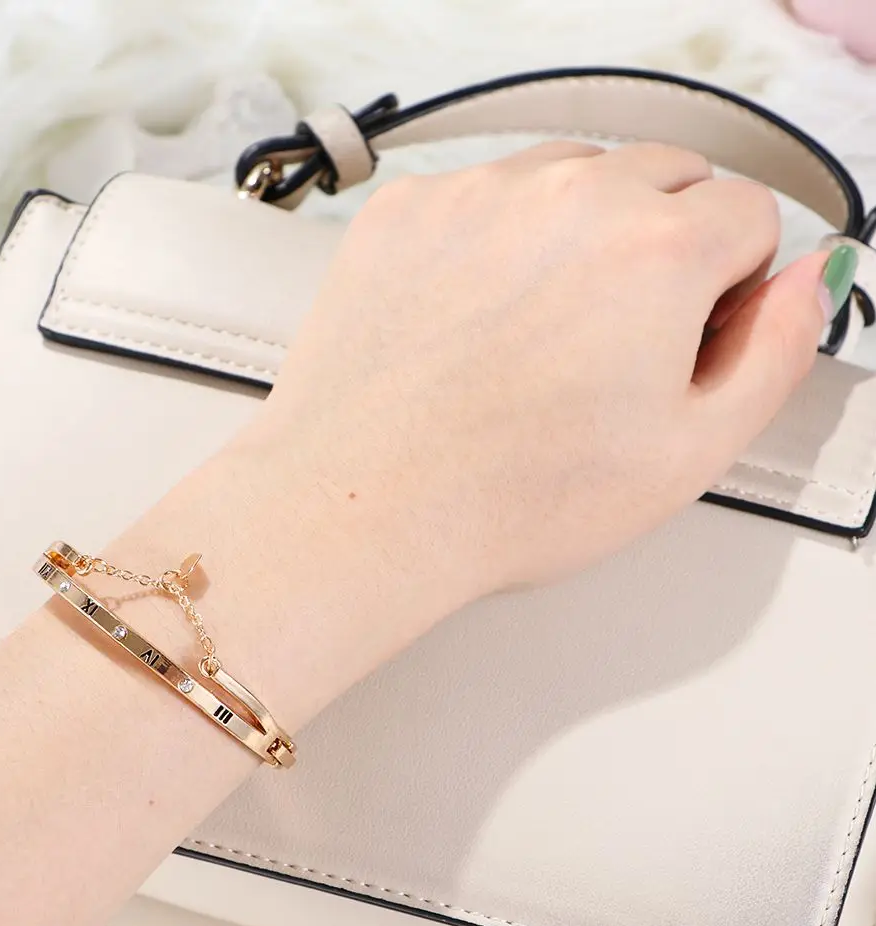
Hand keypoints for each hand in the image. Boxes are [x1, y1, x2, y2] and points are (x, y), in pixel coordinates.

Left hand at [255, 140, 830, 599]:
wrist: (363, 507)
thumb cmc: (507, 499)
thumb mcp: (688, 453)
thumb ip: (774, 353)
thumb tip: (805, 284)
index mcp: (655, 252)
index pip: (746, 214)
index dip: (727, 285)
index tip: (687, 332)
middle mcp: (566, 200)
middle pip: (665, 177)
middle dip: (664, 245)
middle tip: (613, 338)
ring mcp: (476, 196)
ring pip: (571, 177)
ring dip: (578, 233)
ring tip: (537, 334)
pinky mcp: (408, 210)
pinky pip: (480, 195)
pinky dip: (492, 241)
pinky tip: (472, 322)